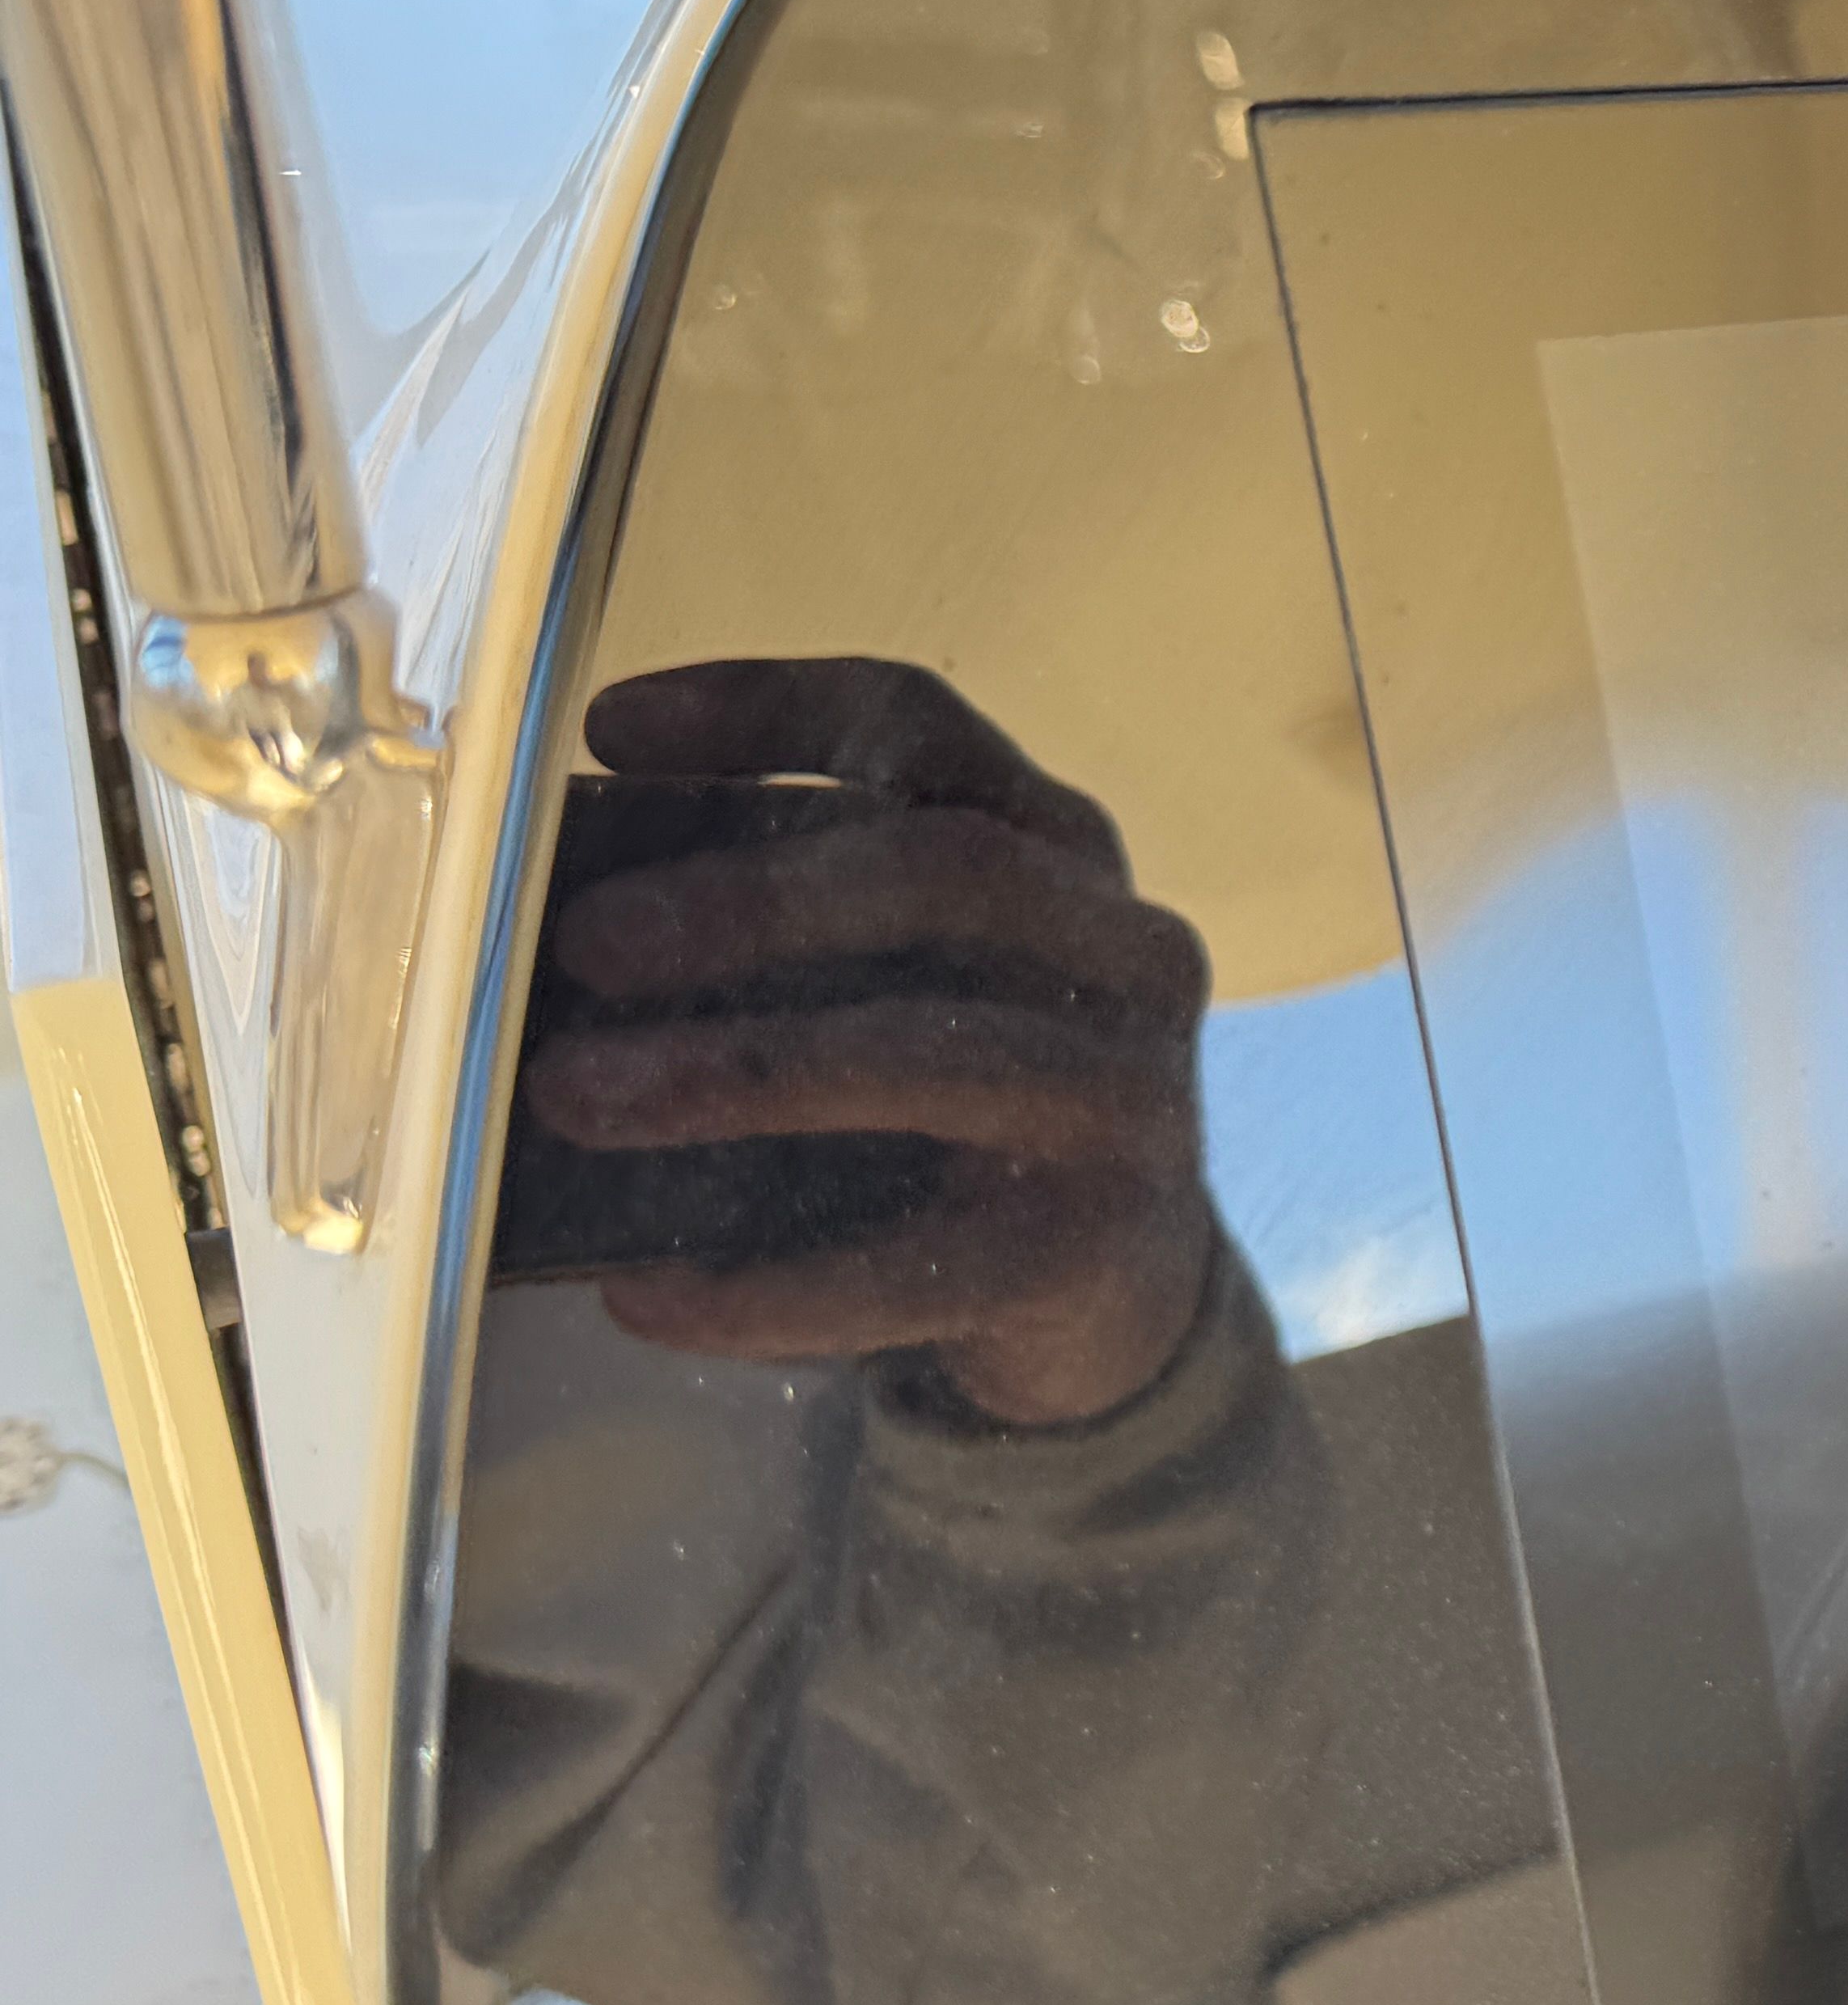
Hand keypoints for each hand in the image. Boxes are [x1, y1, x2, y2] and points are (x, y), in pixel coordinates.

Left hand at [520, 660, 1218, 1428]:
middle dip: (751, 898)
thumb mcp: (915, 980)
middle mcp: (1122, 953)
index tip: (606, 730)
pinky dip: (767, 1282)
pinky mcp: (1098, 1248)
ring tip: (577, 1100)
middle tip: (586, 942)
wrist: (1119, 1296)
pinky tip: (645, 1293)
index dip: (772, 709)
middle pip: (947, 872)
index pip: (925, 728)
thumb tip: (560, 921)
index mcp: (1059, 853)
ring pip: (930, 1054)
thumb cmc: (962, 1106)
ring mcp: (1129, 1101)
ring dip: (738, 1073)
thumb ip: (799, 935)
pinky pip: (915, 1263)